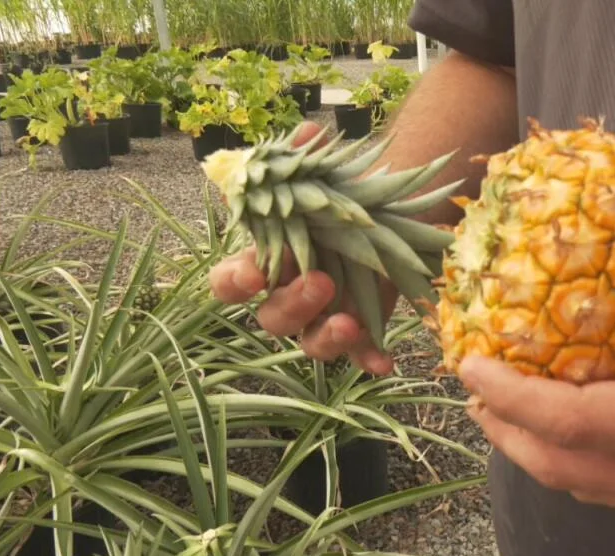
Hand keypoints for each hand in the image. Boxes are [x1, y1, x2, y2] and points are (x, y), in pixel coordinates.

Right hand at [209, 121, 396, 374]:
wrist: (384, 217)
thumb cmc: (337, 199)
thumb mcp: (324, 177)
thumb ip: (307, 160)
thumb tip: (309, 132)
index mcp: (266, 262)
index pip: (229, 283)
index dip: (235, 283)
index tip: (254, 272)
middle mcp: (287, 295)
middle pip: (272, 318)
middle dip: (292, 303)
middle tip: (319, 281)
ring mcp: (322, 317)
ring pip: (310, 343)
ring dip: (326, 337)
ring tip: (349, 323)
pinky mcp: (358, 331)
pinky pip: (358, 356)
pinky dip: (369, 361)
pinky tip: (385, 364)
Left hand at [459, 183, 614, 541]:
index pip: (572, 421)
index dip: (511, 397)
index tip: (469, 366)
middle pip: (557, 465)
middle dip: (504, 428)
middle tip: (473, 383)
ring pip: (579, 485)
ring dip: (533, 448)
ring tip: (507, 406)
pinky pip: (610, 491)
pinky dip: (572, 461)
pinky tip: (575, 427)